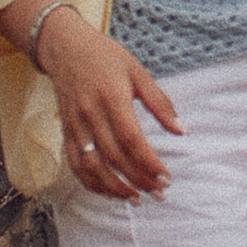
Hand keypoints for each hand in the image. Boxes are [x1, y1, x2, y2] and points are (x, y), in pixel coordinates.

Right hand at [42, 11, 180, 197]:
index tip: (166, 177)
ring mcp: (75, 126)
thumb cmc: (106, 57)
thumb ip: (160, 103)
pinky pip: (76, 165)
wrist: (65, 48)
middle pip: (114, 158)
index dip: (149, 162)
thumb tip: (182, 130)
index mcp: (112, 98)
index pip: (131, 140)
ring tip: (137, 198)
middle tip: (159, 192)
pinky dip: (91, 183)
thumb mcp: (138, 72)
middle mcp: (91, 115)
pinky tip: (110, 191)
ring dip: (115, 188)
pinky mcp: (66, 132)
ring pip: (92, 167)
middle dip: (139, 179)